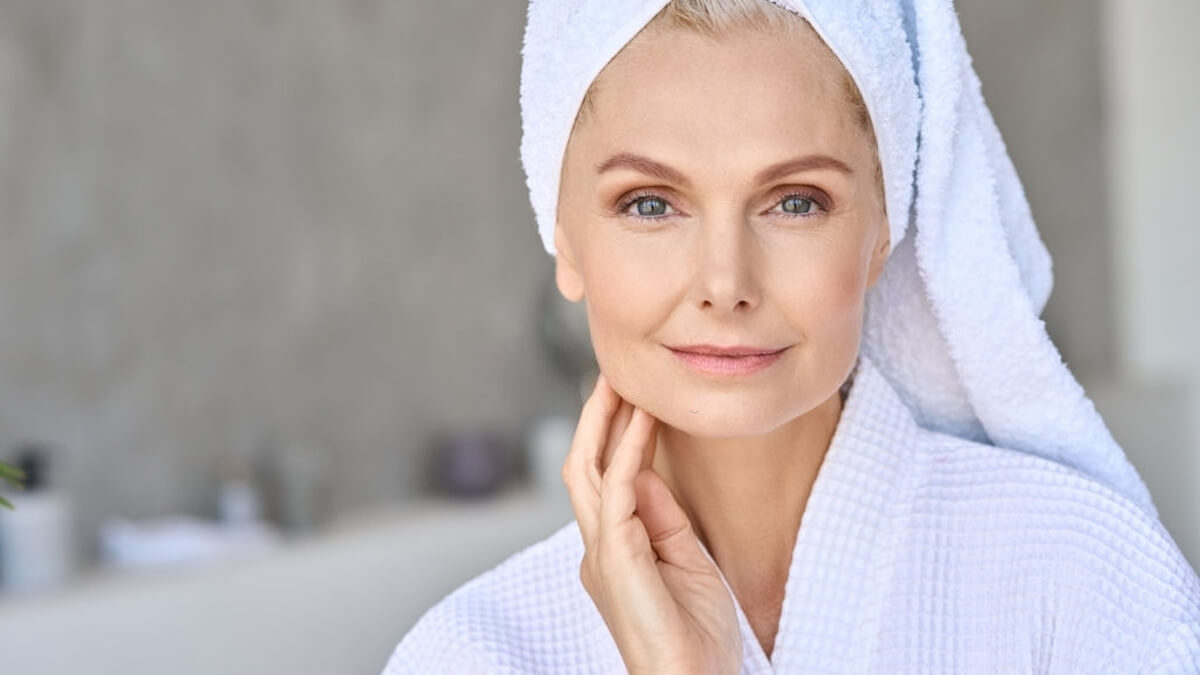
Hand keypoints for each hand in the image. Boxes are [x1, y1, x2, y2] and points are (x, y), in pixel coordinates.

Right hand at [562, 374, 740, 674]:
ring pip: (589, 470)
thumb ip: (663, 517)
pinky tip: (643, 418)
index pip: (609, 480)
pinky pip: (619, 491)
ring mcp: (601, 552)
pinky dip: (630, 450)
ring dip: (605, 422)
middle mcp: (597, 548)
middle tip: (615, 373)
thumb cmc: (695, 638)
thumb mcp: (686, 562)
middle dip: (598, 417)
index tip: (635, 397)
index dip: (619, 436)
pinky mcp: (615, 557)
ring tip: (622, 381)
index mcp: (612, 551)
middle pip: (586, 466)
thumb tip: (646, 468)